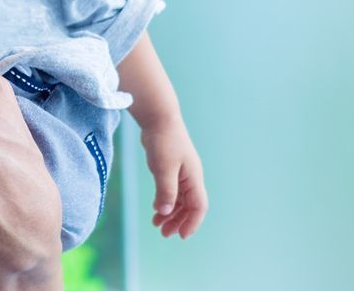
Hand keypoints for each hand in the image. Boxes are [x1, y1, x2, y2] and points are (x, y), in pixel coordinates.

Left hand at [140, 117, 206, 237]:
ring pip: (179, 199)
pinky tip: (155, 209)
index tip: (181, 235)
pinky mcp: (170, 168)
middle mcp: (190, 177)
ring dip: (170, 213)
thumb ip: (165, 191)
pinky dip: (164, 201)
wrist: (158, 118)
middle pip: (188, 206)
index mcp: (194, 178)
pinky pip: (170, 190)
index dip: (192, 222)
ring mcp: (180, 173)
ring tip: (157, 225)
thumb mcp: (164, 168)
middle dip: (178, 221)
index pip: (199, 206)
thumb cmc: (164, 141)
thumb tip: (165, 212)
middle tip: (164, 234)